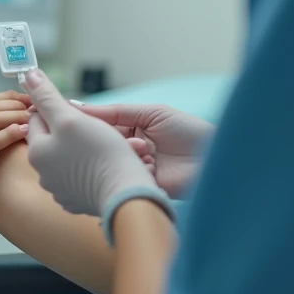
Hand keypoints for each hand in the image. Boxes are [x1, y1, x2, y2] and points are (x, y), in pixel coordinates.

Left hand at [21, 71, 159, 218]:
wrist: (126, 197)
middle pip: (53, 140)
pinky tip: (105, 166)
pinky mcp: (78, 202)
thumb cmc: (99, 153)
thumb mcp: (70, 118)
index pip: (37, 118)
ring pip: (68, 159)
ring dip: (83, 149)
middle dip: (72, 130)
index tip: (77, 111)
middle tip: (97, 129)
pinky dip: (91, 170)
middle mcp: (43, 174)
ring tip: (105, 146)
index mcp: (37, 152)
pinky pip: (81, 178)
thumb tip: (28, 75)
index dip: (56, 109)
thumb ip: (46, 97)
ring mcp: (61, 191)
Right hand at [74, 102, 212, 197]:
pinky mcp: (141, 186)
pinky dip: (137, 171)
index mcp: (131, 128)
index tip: (78, 124)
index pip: (101, 125)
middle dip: (115, 141)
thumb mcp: (151, 113)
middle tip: (136, 142)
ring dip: (129, 155)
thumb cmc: (189, 131)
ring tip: (149, 152)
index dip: (92, 125)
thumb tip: (78, 107)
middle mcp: (130, 148)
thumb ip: (116, 112)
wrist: (215, 159)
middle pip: (104, 145)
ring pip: (113, 161)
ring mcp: (135, 168)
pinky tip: (153, 168)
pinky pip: (125, 177)